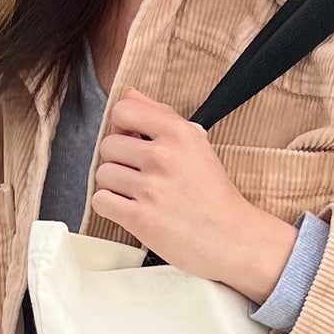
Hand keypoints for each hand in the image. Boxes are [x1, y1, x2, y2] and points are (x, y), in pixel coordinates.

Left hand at [91, 90, 297, 299]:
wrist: (232, 239)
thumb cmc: (213, 193)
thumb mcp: (195, 144)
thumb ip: (160, 115)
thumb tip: (129, 94)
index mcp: (178, 133)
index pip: (123, 111)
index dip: (123, 128)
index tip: (135, 142)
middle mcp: (164, 156)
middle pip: (108, 145)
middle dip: (119, 161)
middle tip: (141, 176)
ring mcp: (152, 188)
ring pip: (102, 174)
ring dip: (114, 186)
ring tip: (138, 196)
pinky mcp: (141, 219)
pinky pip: (101, 201)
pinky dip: (111, 207)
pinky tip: (131, 210)